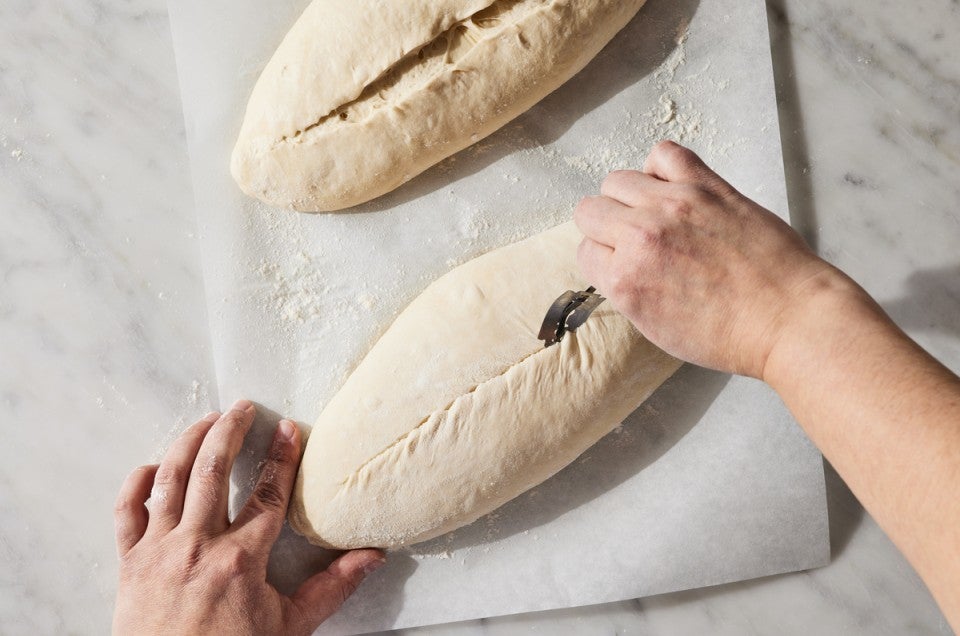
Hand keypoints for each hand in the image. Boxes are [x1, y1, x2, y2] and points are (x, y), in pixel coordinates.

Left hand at [113, 400, 384, 634]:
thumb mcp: (291, 626)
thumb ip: (333, 587)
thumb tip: (372, 557)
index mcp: (240, 560)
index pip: (268, 493)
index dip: (281, 456)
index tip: (288, 428)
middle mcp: (196, 546)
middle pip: (213, 471)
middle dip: (229, 430)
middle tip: (242, 407)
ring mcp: (158, 551)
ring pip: (170, 479)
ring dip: (188, 442)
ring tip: (205, 420)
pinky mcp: (129, 563)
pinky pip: (126, 511)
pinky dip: (137, 482)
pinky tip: (154, 465)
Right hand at [575, 140, 846, 378]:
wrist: (788, 318)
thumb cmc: (731, 334)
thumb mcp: (658, 328)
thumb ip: (627, 290)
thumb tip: (617, 263)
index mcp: (624, 280)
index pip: (585, 250)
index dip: (604, 258)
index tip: (621, 262)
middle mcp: (641, 237)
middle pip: (591, 210)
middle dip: (607, 227)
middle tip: (633, 240)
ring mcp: (673, 205)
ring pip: (617, 180)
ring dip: (628, 197)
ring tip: (654, 213)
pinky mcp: (706, 186)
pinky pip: (663, 154)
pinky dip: (659, 167)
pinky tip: (672, 187)